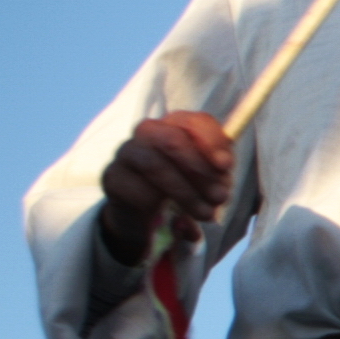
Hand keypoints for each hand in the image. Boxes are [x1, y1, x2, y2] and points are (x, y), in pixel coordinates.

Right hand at [95, 111, 232, 263]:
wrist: (146, 217)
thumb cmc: (184, 189)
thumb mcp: (208, 179)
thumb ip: (217, 171)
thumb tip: (222, 168)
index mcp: (177, 127)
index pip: (195, 121)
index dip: (212, 141)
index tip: (226, 166)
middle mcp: (149, 133)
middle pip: (172, 141)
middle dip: (200, 171)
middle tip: (220, 197)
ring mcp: (127, 154)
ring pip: (154, 165)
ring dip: (185, 193)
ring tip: (205, 214)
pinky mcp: (113, 179)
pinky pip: (138, 190)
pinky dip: (160, 206)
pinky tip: (170, 216)